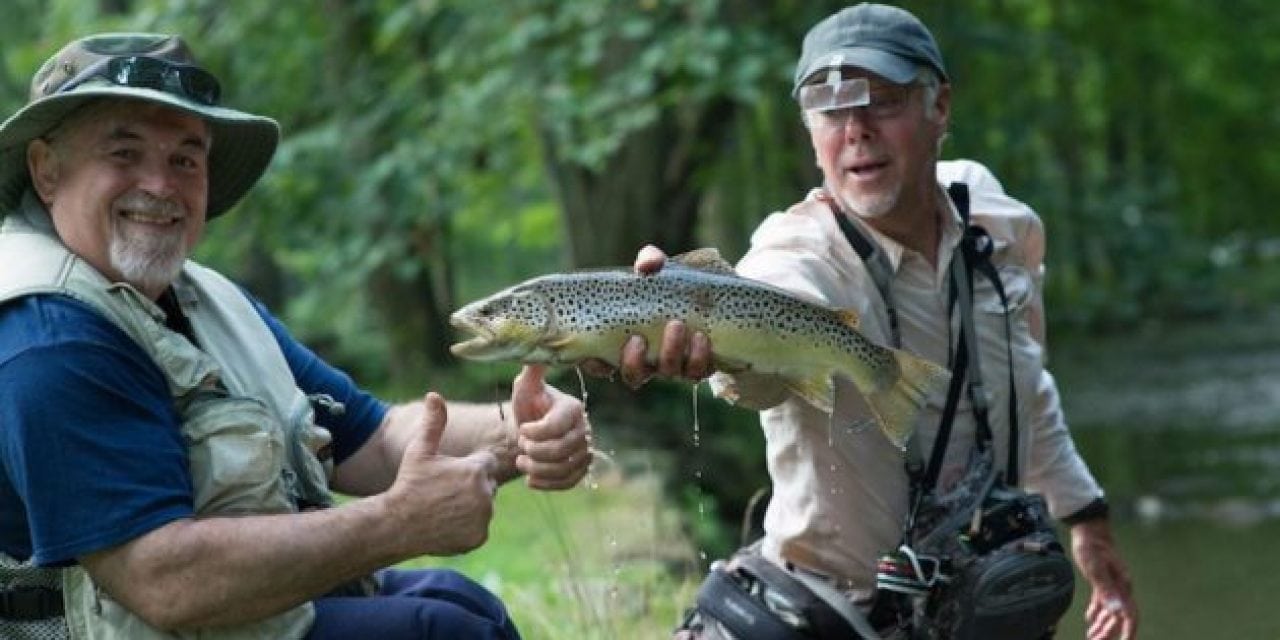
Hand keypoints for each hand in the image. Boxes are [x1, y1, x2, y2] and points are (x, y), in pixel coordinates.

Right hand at [386, 392, 497, 555]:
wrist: (397, 525)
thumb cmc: (409, 484)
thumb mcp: (420, 451)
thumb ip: (433, 423)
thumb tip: (434, 395)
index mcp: (476, 470)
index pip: (487, 463)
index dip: (468, 467)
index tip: (449, 474)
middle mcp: (485, 495)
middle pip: (488, 485)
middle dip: (471, 486)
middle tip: (444, 493)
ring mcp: (483, 518)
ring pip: (485, 506)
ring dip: (471, 506)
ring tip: (444, 508)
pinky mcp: (479, 538)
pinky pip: (479, 527)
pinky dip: (468, 527)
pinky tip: (447, 524)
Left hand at [511, 365, 591, 489]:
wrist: (531, 430)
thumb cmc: (528, 406)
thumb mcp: (525, 388)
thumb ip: (531, 373)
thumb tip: (535, 351)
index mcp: (572, 408)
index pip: (557, 425)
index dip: (535, 432)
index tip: (522, 429)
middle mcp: (584, 429)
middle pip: (562, 450)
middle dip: (535, 451)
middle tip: (520, 446)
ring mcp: (584, 450)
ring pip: (565, 468)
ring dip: (538, 470)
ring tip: (522, 462)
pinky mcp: (581, 469)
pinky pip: (569, 482)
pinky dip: (547, 484)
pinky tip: (530, 479)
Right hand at [581, 244, 713, 387]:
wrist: (713, 296)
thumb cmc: (674, 284)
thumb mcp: (660, 269)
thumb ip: (650, 261)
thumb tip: (645, 266)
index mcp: (627, 342)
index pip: (601, 364)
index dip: (595, 365)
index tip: (595, 356)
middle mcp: (648, 360)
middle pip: (634, 375)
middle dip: (634, 361)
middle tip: (639, 338)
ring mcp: (673, 365)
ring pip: (667, 373)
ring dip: (670, 353)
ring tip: (677, 325)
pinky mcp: (699, 365)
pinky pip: (697, 372)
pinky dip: (699, 357)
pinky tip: (701, 337)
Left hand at [1072, 519, 1137, 639]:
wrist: (1089, 528)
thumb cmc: (1091, 546)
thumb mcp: (1095, 568)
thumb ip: (1105, 590)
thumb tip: (1117, 610)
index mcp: (1122, 586)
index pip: (1129, 614)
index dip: (1128, 632)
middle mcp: (1121, 587)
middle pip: (1118, 616)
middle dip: (1109, 632)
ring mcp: (1112, 583)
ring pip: (1110, 610)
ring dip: (1102, 624)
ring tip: (1091, 637)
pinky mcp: (1103, 579)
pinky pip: (1102, 601)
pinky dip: (1097, 612)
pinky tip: (1089, 620)